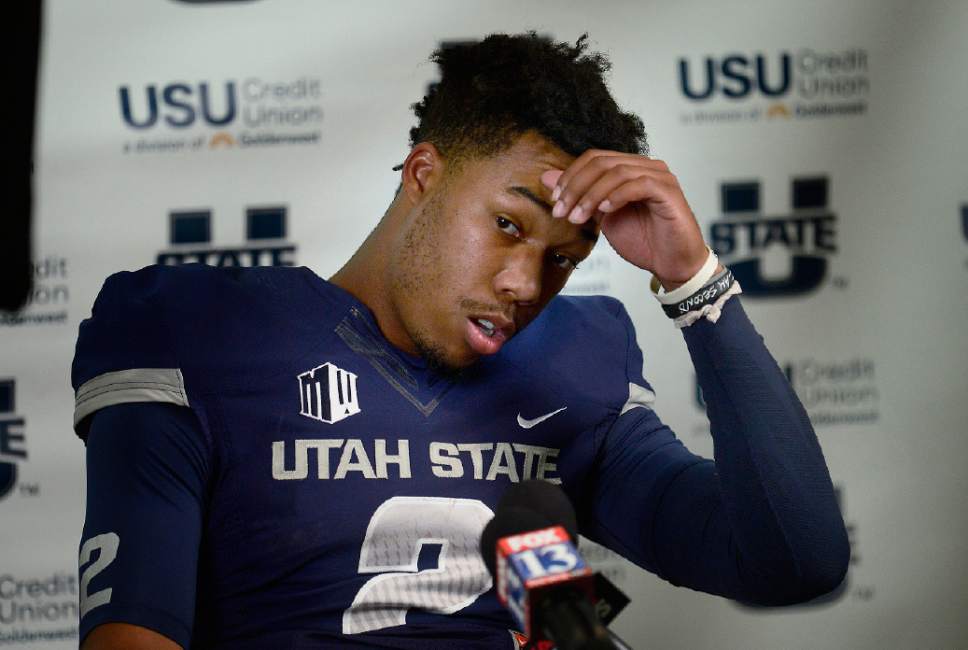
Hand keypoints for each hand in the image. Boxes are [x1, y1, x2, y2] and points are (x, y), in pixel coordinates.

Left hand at [540, 151, 709, 289]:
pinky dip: (617, 196)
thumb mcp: (602, 216)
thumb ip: (580, 195)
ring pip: (617, 172)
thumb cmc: (642, 240)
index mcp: (629, 168)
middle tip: (561, 211)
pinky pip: (639, 184)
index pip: (594, 158)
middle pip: (602, 162)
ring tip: (578, 217)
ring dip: (591, 195)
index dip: (571, 176)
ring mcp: (659, 176)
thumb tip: (548, 178)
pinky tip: (604, 211)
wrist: (671, 264)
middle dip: (576, 187)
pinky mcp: (669, 191)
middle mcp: (645, 166)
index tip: (555, 201)